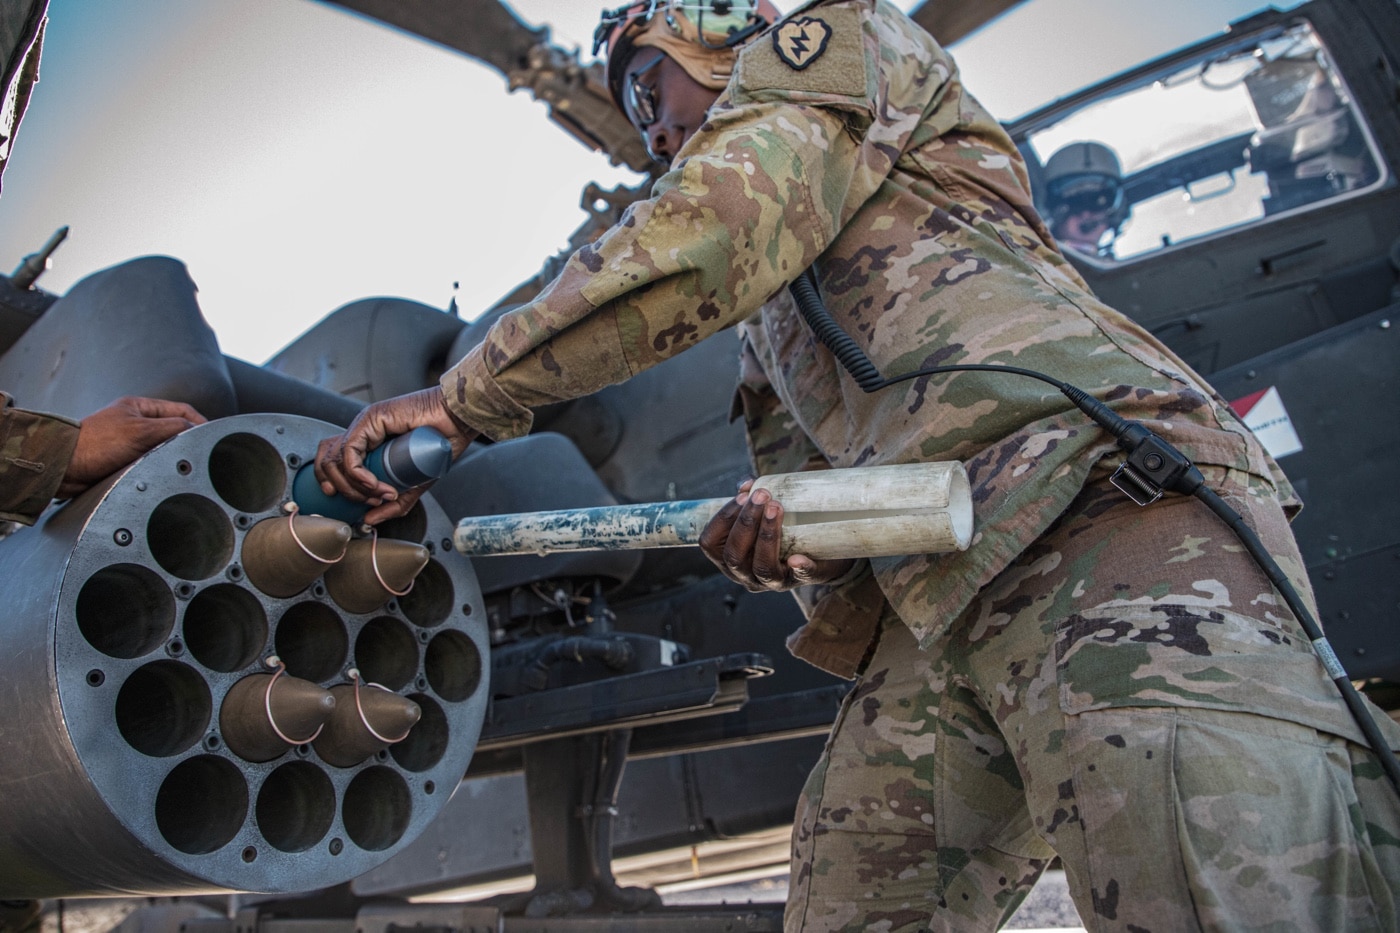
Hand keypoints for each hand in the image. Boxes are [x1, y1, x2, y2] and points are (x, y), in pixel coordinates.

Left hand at [59, 396, 205, 497]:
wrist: (64, 468)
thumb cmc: (95, 444)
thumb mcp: (141, 431)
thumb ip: (173, 427)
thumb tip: (198, 430)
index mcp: (139, 407)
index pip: (181, 410)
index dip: (200, 422)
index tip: (213, 436)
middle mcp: (135, 422)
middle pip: (174, 429)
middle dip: (185, 441)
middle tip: (197, 452)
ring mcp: (130, 441)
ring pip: (163, 447)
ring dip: (170, 456)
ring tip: (175, 464)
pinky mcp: (123, 460)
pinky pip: (150, 462)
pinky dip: (157, 467)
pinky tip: (159, 474)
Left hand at [314, 387, 476, 524]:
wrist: (458, 422)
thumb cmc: (442, 444)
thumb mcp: (415, 484)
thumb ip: (394, 503)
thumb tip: (369, 519)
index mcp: (368, 443)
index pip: (334, 463)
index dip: (334, 484)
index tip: (354, 503)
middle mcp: (362, 433)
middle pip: (327, 461)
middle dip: (341, 490)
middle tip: (369, 502)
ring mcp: (364, 425)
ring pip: (334, 459)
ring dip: (351, 486)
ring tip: (376, 495)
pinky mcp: (370, 420)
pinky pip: (350, 452)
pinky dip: (358, 475)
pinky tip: (376, 484)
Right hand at [698, 479, 854, 591]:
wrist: (818, 551)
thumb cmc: (780, 529)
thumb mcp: (759, 516)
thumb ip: (749, 499)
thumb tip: (746, 484)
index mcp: (729, 558)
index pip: (710, 544)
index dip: (723, 518)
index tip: (742, 496)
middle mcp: (744, 575)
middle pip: (734, 555)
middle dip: (746, 522)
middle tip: (762, 495)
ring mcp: (772, 582)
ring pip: (762, 566)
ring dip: (767, 535)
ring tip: (777, 507)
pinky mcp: (800, 580)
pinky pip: (800, 578)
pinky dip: (799, 568)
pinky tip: (798, 558)